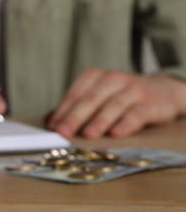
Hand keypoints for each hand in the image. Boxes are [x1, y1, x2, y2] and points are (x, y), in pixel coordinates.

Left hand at [47, 68, 185, 137]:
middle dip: (74, 117)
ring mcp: (133, 90)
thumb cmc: (121, 96)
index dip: (62, 111)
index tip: (52, 127)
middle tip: (63, 132)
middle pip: (91, 99)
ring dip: (99, 120)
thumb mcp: (98, 96)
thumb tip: (49, 122)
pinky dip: (126, 124)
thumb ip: (75, 107)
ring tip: (88, 135)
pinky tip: (116, 134)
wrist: (163, 91)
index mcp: (96, 76)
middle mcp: (113, 79)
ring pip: (113, 105)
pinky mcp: (150, 104)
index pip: (75, 94)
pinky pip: (136, 114)